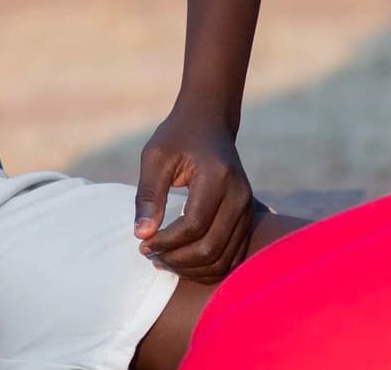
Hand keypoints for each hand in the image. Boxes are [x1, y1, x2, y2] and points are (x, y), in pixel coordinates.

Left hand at [133, 103, 261, 285]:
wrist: (210, 122)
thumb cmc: (178, 136)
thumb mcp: (155, 156)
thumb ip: (148, 195)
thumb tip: (142, 235)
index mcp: (218, 176)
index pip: (193, 226)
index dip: (166, 242)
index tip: (142, 244)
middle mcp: (240, 195)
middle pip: (211, 248)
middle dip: (177, 260)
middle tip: (151, 255)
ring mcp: (248, 208)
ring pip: (224, 259)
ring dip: (192, 269)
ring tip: (164, 260)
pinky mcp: (248, 217)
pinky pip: (233, 257)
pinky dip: (208, 267)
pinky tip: (183, 261)